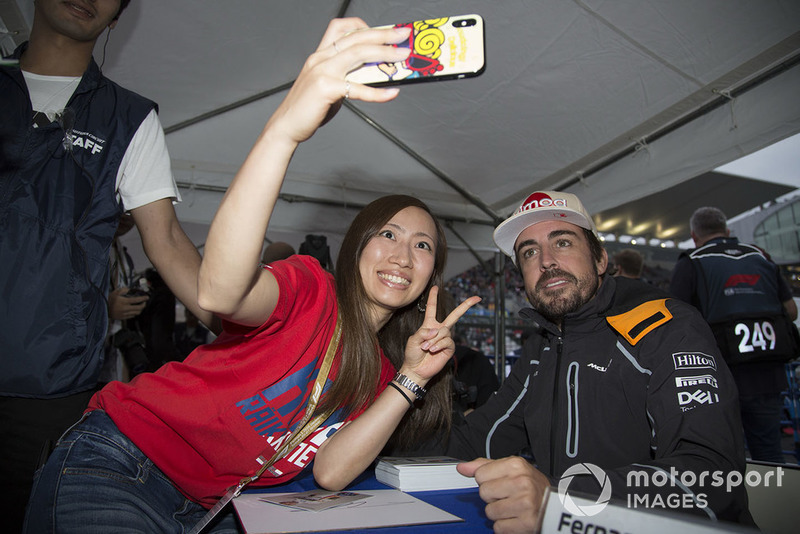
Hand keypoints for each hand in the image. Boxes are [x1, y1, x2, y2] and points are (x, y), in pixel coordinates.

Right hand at [108, 287, 147, 320]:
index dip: (143, 298)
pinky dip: (135, 312)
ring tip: (140, 305)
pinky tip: (134, 309)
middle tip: (144, 302)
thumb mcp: (116, 292)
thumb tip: (131, 290)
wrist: (102, 308)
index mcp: (123, 301)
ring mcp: (124, 314)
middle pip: (139, 308)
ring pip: (137, 313)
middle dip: (144, 304)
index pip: (137, 300)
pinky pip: (132, 316)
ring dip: (140, 309)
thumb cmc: (109, 299)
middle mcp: (125, 308)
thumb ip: (124, 290)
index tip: (147, 297)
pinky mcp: (123, 318)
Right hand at [266, 17, 411, 144]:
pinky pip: (357, 88)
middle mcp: (321, 58)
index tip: (385, 31)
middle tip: (403, 35)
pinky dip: (377, 92)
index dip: (365, 26)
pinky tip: (391, 93)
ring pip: (358, 54)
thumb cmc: (309, 108)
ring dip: (385, 53)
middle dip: (383, 34)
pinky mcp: (326, 88)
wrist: (287, 125)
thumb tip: (373, 76)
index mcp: (320, 55)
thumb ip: (347, 77)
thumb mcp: (329, 86)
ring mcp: (322, 71)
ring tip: (403, 56)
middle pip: (356, 38)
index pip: (342, 28)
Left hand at [400, 286, 480, 384]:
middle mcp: (439, 330)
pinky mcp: (449, 348)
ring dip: (434, 339)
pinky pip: (447, 341)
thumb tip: (437, 330)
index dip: (433, 297)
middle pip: (455, 315)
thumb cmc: (412, 354)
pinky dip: (438, 345)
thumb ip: (423, 333)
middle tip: (476, 298)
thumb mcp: (413, 340)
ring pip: (445, 331)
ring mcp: (445, 339)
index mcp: (429, 325)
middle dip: (466, 306)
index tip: (435, 287)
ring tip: (426, 348)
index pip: (432, 308)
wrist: (416, 369)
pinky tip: (432, 350)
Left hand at [458, 457, 550, 533]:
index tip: (500, 483)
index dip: (488, 481)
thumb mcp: (511, 469)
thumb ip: (484, 466)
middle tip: (508, 496)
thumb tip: (462, 467)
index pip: (480, 475)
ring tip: (512, 507)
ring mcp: (525, 503)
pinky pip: (498, 527)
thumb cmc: (531, 486)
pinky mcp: (526, 523)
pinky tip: (515, 518)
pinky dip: (505, 526)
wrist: (553, 506)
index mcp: (516, 465)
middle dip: (492, 497)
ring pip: (489, 511)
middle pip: (483, 493)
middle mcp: (521, 482)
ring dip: (498, 513)